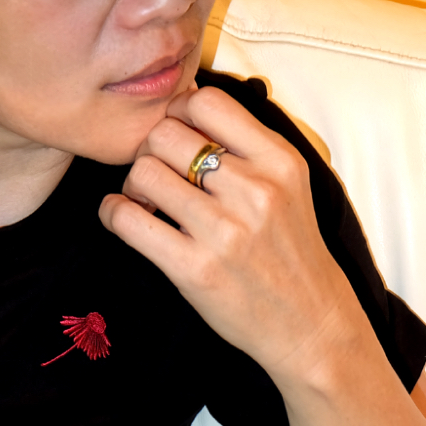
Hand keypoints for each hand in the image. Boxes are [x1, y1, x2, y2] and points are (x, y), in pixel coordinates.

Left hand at [99, 86, 361, 382]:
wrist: (312, 327)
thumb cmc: (288, 247)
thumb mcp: (285, 182)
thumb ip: (242, 142)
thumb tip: (181, 99)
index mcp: (279, 160)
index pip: (205, 101)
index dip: (178, 112)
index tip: (176, 135)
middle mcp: (255, 191)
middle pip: (165, 134)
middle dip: (150, 149)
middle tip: (157, 172)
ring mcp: (225, 233)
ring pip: (143, 171)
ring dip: (133, 183)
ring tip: (145, 200)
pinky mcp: (195, 270)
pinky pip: (127, 219)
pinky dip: (113, 212)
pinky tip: (124, 217)